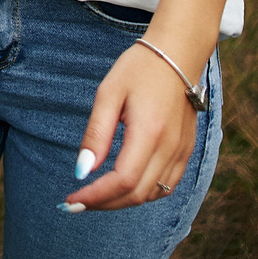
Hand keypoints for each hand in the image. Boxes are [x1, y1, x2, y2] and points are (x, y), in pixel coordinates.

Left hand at [62, 41, 201, 211]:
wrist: (178, 54)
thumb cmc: (139, 69)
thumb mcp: (108, 94)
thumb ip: (96, 134)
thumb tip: (82, 171)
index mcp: (150, 132)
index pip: (123, 181)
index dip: (96, 196)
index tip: (71, 199)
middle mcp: (170, 147)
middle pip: (137, 195)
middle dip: (104, 204)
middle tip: (76, 203)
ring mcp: (182, 152)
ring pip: (152, 195)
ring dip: (123, 201)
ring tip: (95, 196)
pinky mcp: (186, 151)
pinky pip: (166, 185)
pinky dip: (143, 193)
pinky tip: (123, 186)